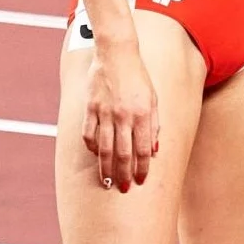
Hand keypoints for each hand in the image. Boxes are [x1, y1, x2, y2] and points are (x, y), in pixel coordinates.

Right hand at [82, 42, 160, 192]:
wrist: (117, 54)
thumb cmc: (138, 77)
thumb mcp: (154, 99)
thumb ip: (154, 125)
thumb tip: (154, 150)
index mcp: (142, 114)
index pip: (143, 150)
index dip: (142, 168)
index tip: (141, 181)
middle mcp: (124, 116)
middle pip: (123, 153)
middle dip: (124, 174)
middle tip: (124, 188)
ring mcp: (105, 113)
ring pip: (104, 148)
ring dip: (106, 168)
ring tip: (108, 182)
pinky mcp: (90, 108)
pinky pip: (89, 134)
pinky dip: (92, 148)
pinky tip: (96, 156)